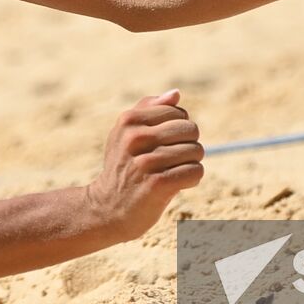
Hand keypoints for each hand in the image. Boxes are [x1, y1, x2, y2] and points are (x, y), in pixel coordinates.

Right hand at [85, 89, 203, 241]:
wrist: (106, 209)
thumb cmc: (122, 167)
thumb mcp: (125, 133)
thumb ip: (149, 109)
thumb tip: (175, 94)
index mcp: (129, 120)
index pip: (179, 112)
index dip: (179, 129)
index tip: (165, 144)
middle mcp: (136, 137)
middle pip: (191, 129)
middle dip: (189, 145)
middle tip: (172, 160)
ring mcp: (146, 162)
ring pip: (196, 151)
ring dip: (190, 164)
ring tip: (172, 172)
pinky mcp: (157, 184)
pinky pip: (195, 171)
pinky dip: (192, 179)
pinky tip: (176, 185)